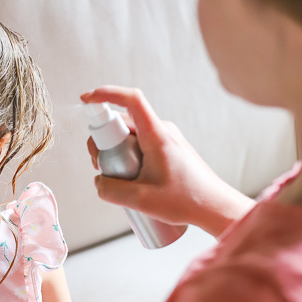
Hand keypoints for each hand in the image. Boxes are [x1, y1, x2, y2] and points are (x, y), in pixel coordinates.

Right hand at [81, 86, 252, 235]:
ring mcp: (166, 138)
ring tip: (121, 180)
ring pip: (130, 135)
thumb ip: (111, 190)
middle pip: (123, 121)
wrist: (215, 207)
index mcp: (157, 135)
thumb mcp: (141, 200)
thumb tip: (98, 181)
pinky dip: (129, 157)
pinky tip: (133, 182)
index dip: (106, 94)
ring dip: (117, 152)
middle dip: (104, 141)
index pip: (131, 100)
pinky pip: (140, 144)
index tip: (86, 100)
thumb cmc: (186, 202)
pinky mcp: (168, 149)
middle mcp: (162, 130)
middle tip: (102, 167)